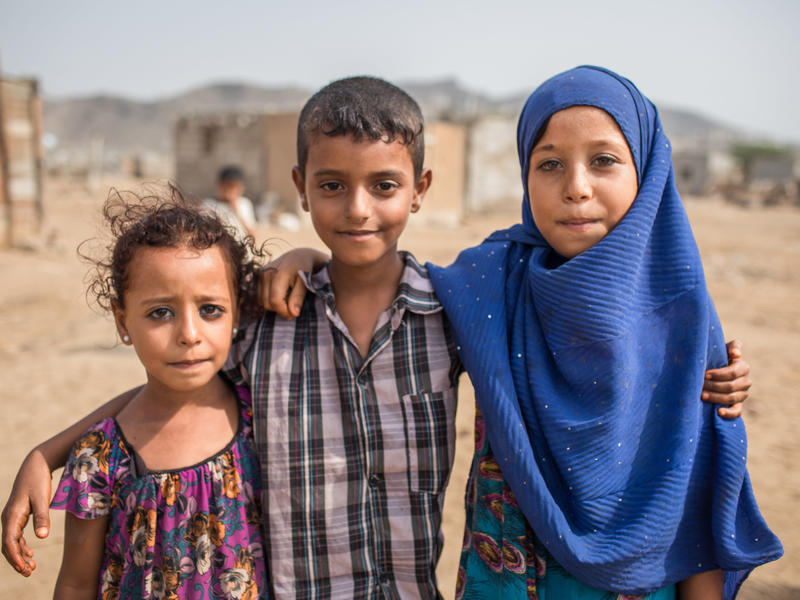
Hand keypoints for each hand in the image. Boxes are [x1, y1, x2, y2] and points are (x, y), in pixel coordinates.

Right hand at [2, 449, 52, 575]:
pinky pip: (16, 536)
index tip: (24, 569)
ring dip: (20, 555)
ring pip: (11, 542)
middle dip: (16, 561)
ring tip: (31, 568)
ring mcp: (12, 517)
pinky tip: (30, 554)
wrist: (36, 464)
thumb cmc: (39, 480)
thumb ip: (42, 518)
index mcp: (12, 516)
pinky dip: (21, 546)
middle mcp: (8, 518)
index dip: (16, 557)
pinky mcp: (18, 515)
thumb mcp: (42, 498)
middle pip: (8, 546)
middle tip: (29, 573)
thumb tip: (42, 538)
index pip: (9, 542)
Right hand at [259, 248, 327, 318]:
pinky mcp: (257, 276)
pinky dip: (269, 300)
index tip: (294, 314)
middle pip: (267, 303)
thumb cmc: (303, 270)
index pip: (275, 301)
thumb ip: (298, 298)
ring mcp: (260, 274)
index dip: (284, 312)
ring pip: (262, 302)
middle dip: (280, 310)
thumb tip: (293, 314)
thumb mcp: (305, 283)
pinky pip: (260, 296)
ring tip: (287, 300)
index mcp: (278, 274)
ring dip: (274, 305)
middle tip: (292, 309)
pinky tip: (280, 295)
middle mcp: (265, 273)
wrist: (297, 256)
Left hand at [702, 339, 750, 418]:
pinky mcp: (738, 405)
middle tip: (700, 386)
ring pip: (732, 398)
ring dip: (716, 398)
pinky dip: (729, 413)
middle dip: (714, 386)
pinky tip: (719, 412)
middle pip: (731, 386)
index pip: (733, 373)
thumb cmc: (717, 356)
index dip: (719, 374)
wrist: (713, 368)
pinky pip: (737, 411)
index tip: (705, 374)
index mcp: (743, 367)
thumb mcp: (724, 348)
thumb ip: (733, 346)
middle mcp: (745, 381)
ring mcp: (743, 394)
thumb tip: (736, 354)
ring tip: (702, 396)